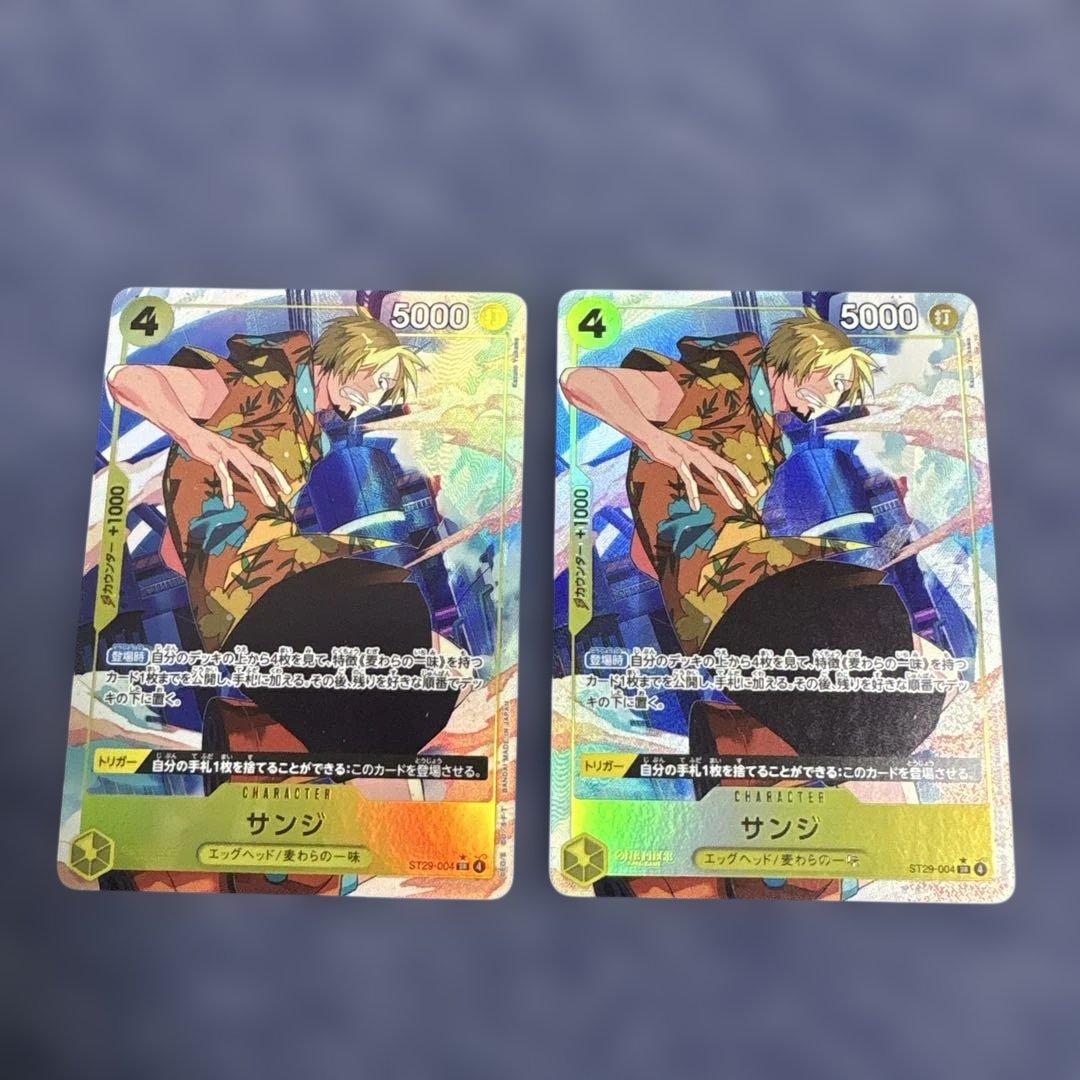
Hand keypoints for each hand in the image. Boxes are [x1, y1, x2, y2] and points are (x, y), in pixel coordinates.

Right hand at [177, 427, 289, 508]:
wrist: (186, 431)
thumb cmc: (207, 445)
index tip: (286, 489)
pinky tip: (230, 504)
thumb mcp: (226, 454)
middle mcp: (239, 450)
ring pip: (249, 472)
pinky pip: (224, 476)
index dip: (277, 475)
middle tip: (287, 493)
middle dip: (276, 480)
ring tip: (268, 503)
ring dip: (261, 488)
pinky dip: (228, 491)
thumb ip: (236, 463)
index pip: (265, 463)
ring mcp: (228, 452)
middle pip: (262, 465)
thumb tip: (247, 478)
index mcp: (243, 450)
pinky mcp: (215, 457)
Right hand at [638, 429, 754, 510]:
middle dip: (741, 482)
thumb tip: (704, 476)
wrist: (647, 435)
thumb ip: (695, 465)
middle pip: (726, 468)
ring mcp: (690, 456)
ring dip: (726, 490)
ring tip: (735, 504)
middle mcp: (701, 453)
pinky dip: (693, 493)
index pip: (728, 465)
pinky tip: (696, 506)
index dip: (741, 477)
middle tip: (753, 496)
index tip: (751, 490)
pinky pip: (688, 479)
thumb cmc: (666, 447)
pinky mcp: (677, 460)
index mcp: (704, 453)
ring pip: (713, 474)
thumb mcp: (685, 455)